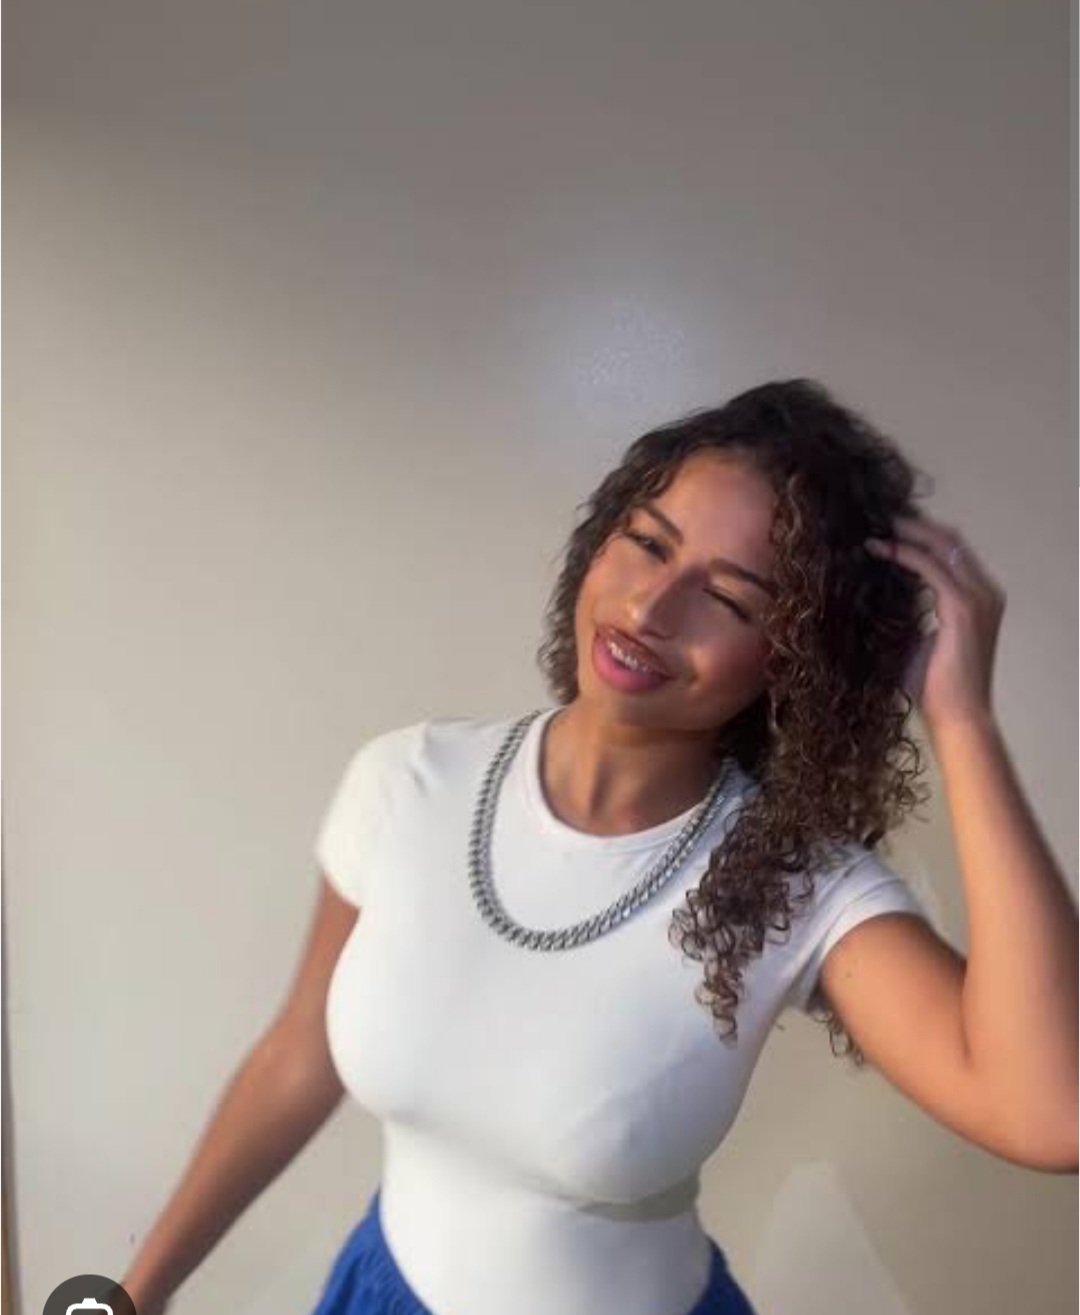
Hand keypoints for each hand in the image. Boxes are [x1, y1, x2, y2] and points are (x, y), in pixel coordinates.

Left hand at [865, 513, 1005, 731]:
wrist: (958, 716)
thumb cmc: (935, 688)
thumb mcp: (918, 641)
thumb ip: (908, 615)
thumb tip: (876, 597)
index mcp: (980, 599)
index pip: (952, 553)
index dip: (922, 535)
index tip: (890, 528)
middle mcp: (986, 592)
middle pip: (950, 540)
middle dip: (915, 525)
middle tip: (880, 518)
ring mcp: (979, 598)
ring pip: (942, 546)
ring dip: (909, 533)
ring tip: (877, 527)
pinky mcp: (963, 607)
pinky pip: (931, 567)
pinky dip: (906, 554)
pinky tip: (882, 548)